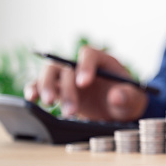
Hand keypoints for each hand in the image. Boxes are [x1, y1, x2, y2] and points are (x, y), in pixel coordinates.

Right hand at [24, 46, 147, 121]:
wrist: (119, 110)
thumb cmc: (128, 99)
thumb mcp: (134, 100)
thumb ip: (127, 97)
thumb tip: (116, 96)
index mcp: (102, 61)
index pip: (89, 55)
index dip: (85, 66)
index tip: (84, 83)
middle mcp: (82, 65)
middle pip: (65, 65)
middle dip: (64, 85)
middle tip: (69, 107)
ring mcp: (69, 77)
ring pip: (50, 73)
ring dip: (47, 88)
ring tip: (50, 104)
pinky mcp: (60, 89)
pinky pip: (42, 85)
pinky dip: (34, 90)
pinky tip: (32, 99)